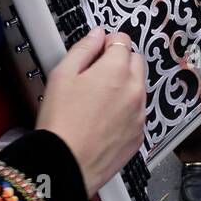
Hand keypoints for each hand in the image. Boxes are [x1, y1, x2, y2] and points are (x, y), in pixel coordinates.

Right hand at [37, 27, 145, 197]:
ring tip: (97, 100)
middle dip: (119, 62)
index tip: (97, 51)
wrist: (65, 165)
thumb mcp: (62, 75)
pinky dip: (126, 111)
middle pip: (135, 61)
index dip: (107, 43)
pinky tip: (103, 119)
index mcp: (116, 70)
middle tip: (96, 75)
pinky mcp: (139, 135)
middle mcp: (134, 90)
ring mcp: (139, 114)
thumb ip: (83, 48)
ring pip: (138, 87)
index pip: (123, 40)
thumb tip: (97, 34)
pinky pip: (137, 113)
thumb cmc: (60, 122)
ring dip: (124, 86)